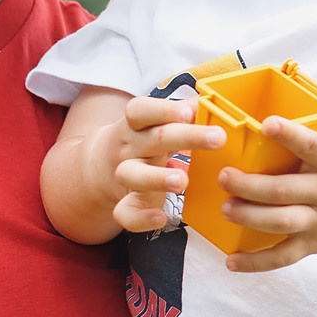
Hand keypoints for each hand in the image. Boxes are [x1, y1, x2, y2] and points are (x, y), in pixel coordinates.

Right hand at [87, 95, 228, 234]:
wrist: (99, 166)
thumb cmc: (144, 140)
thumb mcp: (156, 122)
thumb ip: (184, 111)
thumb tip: (213, 98)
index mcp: (137, 125)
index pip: (140, 110)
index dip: (162, 110)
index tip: (188, 112)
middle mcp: (130, 147)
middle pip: (152, 138)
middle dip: (186, 137)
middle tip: (217, 138)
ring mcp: (125, 174)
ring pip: (131, 174)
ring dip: (156, 177)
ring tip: (182, 180)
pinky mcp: (125, 202)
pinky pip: (124, 212)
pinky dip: (141, 218)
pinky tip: (161, 218)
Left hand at [217, 114, 316, 272]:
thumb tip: (289, 111)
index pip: (311, 146)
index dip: (289, 135)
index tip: (266, 124)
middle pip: (283, 190)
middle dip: (249, 184)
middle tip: (224, 177)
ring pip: (280, 222)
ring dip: (249, 217)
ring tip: (226, 208)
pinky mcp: (316, 243)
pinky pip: (284, 256)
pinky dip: (257, 263)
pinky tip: (232, 262)